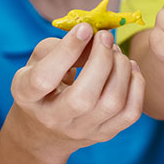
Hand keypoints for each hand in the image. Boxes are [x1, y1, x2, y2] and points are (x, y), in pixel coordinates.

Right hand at [10, 24, 143, 163]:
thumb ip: (61, 46)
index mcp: (27, 96)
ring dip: (121, 69)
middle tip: (105, 37)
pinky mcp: (104, 134)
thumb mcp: (39, 60)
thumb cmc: (45, 82)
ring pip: (112, 103)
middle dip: (102, 60)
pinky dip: (136, 85)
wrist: (45, 130)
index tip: (86, 29)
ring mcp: (81, 131)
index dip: (67, 50)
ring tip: (117, 52)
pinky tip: (129, 69)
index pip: (44, 78)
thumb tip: (93, 38)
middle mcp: (53, 119)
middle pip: (83, 97)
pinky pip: (130, 113)